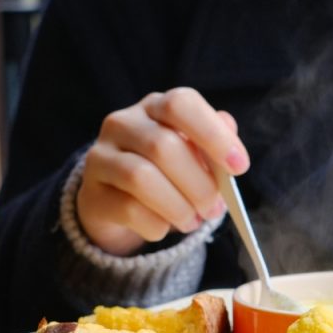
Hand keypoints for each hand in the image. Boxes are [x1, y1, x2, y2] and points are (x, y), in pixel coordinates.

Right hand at [76, 88, 247, 254]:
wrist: (118, 203)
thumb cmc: (167, 175)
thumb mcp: (194, 157)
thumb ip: (212, 149)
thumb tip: (230, 145)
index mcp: (154, 107)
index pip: (180, 104)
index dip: (213, 134)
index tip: (239, 167)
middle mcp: (122, 123)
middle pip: (163, 146)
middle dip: (198, 184)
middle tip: (214, 208)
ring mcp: (101, 157)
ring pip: (142, 178)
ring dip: (178, 206)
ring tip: (193, 221)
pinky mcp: (92, 193)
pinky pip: (128, 209)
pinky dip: (157, 225)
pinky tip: (165, 228)